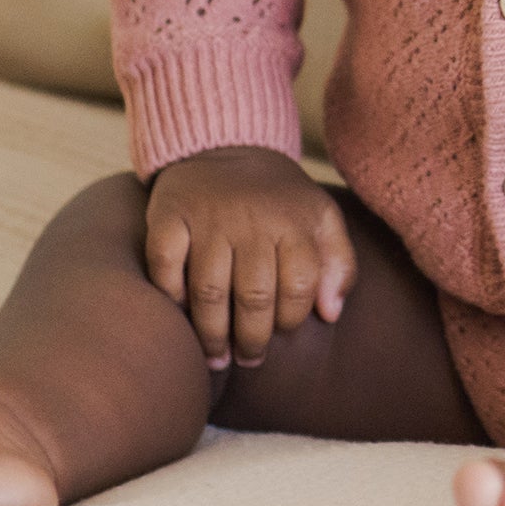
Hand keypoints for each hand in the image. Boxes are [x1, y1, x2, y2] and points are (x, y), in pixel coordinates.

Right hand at [145, 146, 356, 371]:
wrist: (226, 146)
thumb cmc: (278, 199)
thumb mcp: (321, 218)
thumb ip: (339, 262)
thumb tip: (331, 313)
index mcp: (295, 221)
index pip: (298, 286)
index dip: (290, 320)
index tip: (281, 335)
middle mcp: (252, 220)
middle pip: (254, 296)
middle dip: (252, 339)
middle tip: (248, 358)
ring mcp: (208, 219)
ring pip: (209, 292)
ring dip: (211, 334)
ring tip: (217, 357)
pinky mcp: (169, 216)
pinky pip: (166, 267)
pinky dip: (171, 296)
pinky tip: (181, 313)